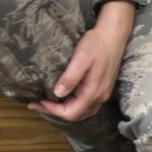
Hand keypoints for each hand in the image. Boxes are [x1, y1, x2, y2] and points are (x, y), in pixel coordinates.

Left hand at [30, 1, 133, 121]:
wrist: (113, 36)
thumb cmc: (96, 44)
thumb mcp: (81, 58)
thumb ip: (70, 77)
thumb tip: (57, 93)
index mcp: (93, 92)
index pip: (70, 112)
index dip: (52, 110)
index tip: (38, 101)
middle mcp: (99, 97)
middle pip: (75, 115)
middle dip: (55, 111)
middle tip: (37, 103)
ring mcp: (102, 94)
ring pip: (82, 112)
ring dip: (64, 110)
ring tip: (48, 102)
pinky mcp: (102, 89)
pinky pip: (87, 105)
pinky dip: (74, 105)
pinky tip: (65, 98)